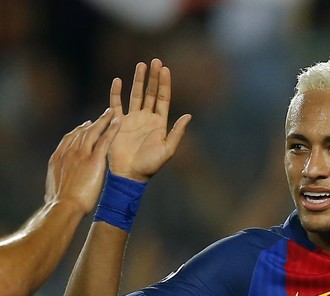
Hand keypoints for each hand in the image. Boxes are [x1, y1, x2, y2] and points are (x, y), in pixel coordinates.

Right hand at [46, 108, 119, 214]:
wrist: (64, 206)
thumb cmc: (60, 203)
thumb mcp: (55, 187)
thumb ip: (59, 181)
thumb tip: (60, 187)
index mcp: (58, 158)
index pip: (69, 139)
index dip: (78, 131)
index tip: (84, 126)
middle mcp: (69, 152)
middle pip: (82, 132)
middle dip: (92, 123)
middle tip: (101, 115)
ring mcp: (81, 155)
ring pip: (93, 132)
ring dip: (103, 121)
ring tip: (111, 113)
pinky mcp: (94, 160)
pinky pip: (105, 140)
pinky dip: (111, 130)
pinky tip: (118, 122)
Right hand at [108, 58, 190, 181]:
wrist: (130, 175)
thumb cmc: (151, 165)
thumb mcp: (168, 149)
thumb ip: (177, 132)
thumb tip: (188, 116)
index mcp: (159, 122)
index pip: (162, 98)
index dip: (164, 84)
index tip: (165, 69)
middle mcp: (146, 118)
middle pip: (150, 92)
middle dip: (153, 77)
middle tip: (155, 60)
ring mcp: (132, 119)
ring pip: (135, 95)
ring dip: (137, 80)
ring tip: (141, 64)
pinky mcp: (118, 123)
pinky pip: (116, 104)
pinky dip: (116, 93)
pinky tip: (118, 81)